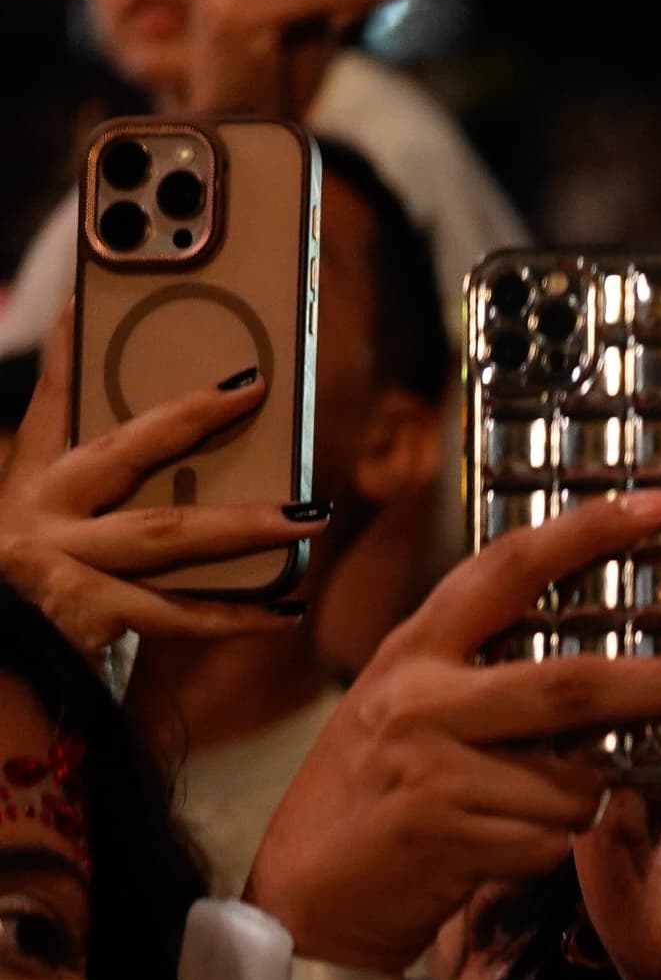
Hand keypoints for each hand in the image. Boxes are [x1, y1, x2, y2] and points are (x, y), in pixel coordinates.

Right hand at [0, 360, 313, 654]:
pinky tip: (288, 609)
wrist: (7, 681)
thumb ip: (115, 503)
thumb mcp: (68, 541)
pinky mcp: (80, 615)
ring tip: (311, 516)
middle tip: (249, 389)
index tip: (93, 298)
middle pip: (123, 452)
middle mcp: (32, 515)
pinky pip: (179, 614)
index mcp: (27, 485)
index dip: (72, 349)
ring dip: (248, 525)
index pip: (53, 402)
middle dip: (189, 418)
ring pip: (167, 534)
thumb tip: (218, 474)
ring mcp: (51, 563)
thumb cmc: (51, 607)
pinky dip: (240, 615)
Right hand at [248, 493, 660, 965]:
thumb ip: (481, 673)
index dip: (586, 529)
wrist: (307, 894)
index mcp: (412, 651)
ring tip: (533, 809)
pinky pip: (551, 838)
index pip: (505, 568)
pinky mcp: (449, 833)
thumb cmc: (376, 793)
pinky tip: (501, 846)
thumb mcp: (410, 708)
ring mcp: (432, 768)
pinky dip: (552, 844)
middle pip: (576, 684)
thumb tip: (604, 655)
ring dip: (586, 799)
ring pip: (575, 780)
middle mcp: (419, 699)